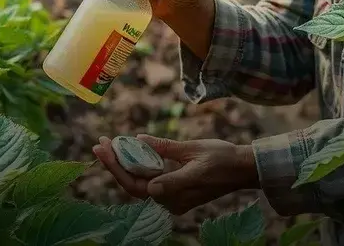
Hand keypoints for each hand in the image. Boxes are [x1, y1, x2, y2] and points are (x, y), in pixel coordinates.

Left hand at [92, 134, 258, 214]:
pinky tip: (130, 153)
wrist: (243, 170)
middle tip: (100, 143)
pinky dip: (139, 168)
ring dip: (125, 166)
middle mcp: (171, 202)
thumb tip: (138, 141)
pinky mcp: (176, 196)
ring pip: (141, 185)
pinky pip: (151, 183)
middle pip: (134, 186)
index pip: (135, 182)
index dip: (116, 165)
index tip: (103, 147)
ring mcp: (174, 201)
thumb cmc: (222, 158)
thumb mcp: (192, 149)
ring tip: (110, 146)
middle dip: (115, 165)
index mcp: (175, 192)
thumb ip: (164, 148)